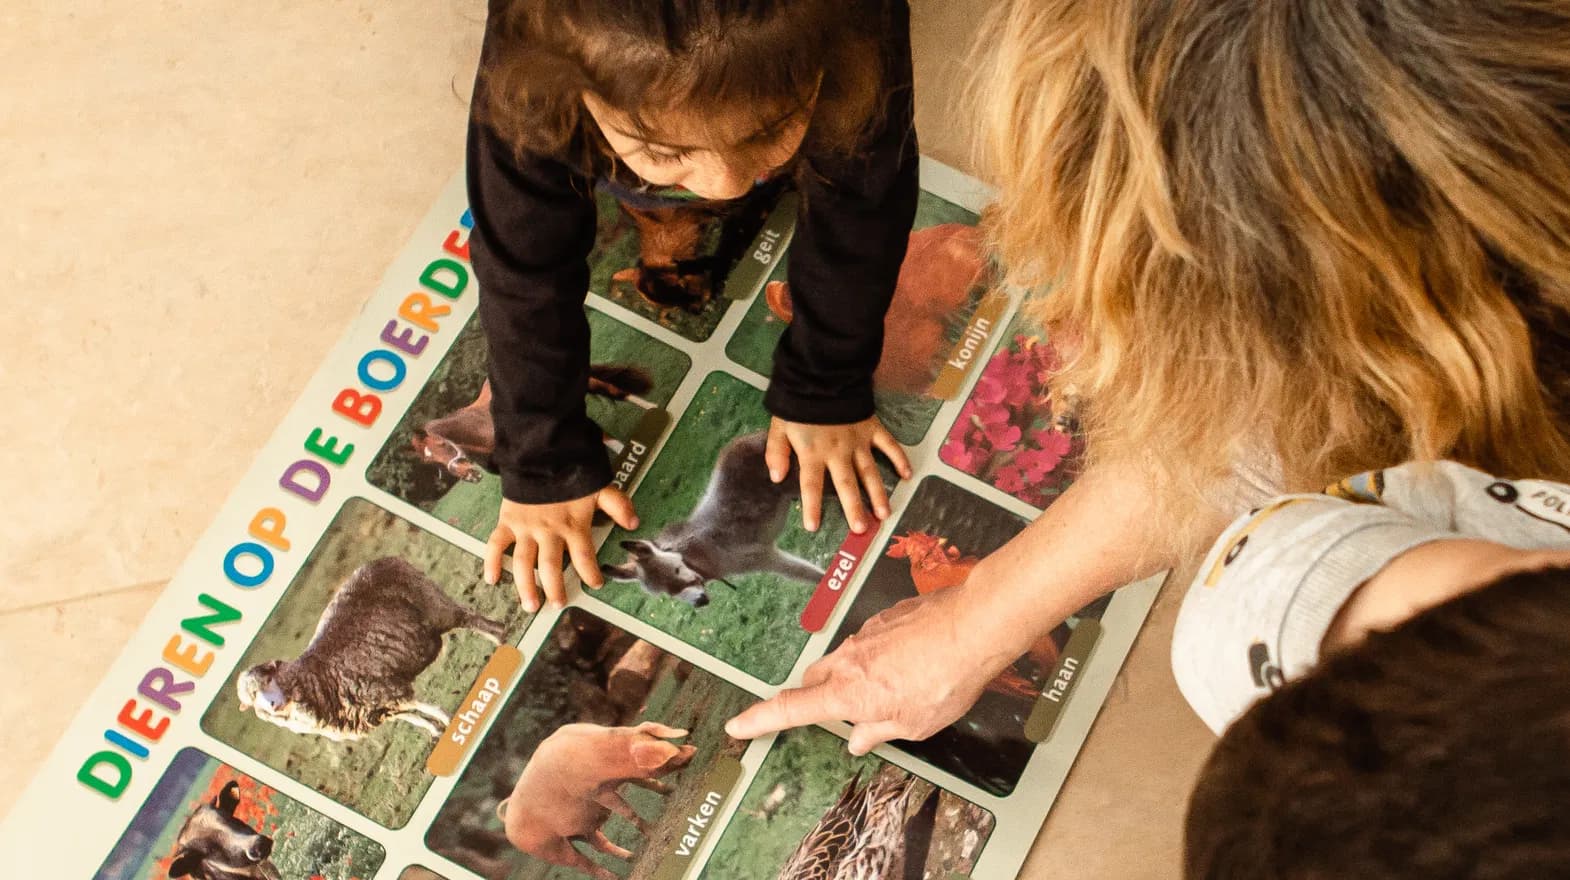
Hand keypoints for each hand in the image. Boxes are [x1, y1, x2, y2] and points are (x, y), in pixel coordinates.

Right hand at [484, 487, 637, 611]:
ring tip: (531, 605)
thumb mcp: (600, 487)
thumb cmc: (572, 472)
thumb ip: (618, 505)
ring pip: (523, 563)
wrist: (541, 453)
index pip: (584, 556)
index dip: (591, 573)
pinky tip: (492, 580)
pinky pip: (496, 544)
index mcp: (573, 525)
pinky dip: (492, 562)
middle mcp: (548, 531)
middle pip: (551, 566)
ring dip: (526, 586)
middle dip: (555, 588)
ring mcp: (526, 528)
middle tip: (558, 605)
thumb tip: (634, 523)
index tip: (596, 585)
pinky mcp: (507, 521)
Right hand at [726, 580, 1022, 754]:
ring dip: (855, 676)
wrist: (974, 626)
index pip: (790, 709)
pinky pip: (870, 641)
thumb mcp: (915, 725)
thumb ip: (880, 731)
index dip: (759, 720)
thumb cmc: (946, 680)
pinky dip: (880, 655)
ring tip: (896, 686)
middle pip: (813, 680)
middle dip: (818, 696)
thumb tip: (858, 739)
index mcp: (848, 694)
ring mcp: (864, 634)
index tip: (736, 726)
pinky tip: (911, 661)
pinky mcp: (884, 617)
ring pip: (843, 660)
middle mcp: (848, 661)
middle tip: (844, 711)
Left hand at [765, 415, 912, 533]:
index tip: (813, 527)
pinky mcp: (872, 428)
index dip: (812, 506)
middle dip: (853, 508)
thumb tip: (776, 478)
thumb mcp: (779, 426)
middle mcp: (838, 451)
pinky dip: (899, 459)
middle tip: (861, 529)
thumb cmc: (798, 403)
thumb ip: (776, 452)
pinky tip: (907, 475)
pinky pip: (888, 445)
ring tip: (884, 514)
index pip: (811, 485)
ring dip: (878, 493)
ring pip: (870, 471)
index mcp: (813, 452)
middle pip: (846, 484)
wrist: (823, 374)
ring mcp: (858, 441)